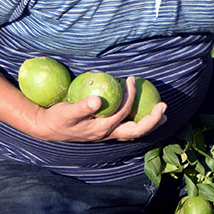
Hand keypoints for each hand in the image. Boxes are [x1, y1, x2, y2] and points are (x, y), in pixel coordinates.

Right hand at [31, 76, 166, 142]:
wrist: (48, 129)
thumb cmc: (58, 119)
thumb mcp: (67, 113)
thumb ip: (81, 107)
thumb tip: (97, 101)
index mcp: (102, 129)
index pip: (123, 112)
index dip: (130, 96)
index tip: (131, 79)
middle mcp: (108, 134)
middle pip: (136, 131)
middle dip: (153, 120)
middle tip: (164, 106)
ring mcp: (108, 134)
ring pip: (134, 132)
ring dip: (149, 123)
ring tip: (162, 114)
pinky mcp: (105, 131)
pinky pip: (128, 128)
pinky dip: (139, 121)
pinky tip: (143, 113)